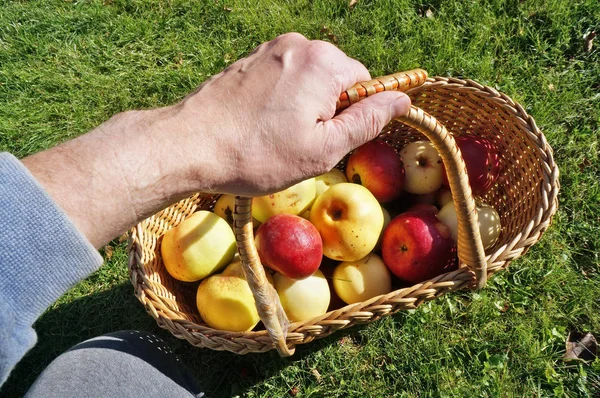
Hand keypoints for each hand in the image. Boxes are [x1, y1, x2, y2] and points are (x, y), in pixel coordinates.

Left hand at [148, 32, 410, 195]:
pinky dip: (280, 100)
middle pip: (336, 77)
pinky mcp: (249, 59)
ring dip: (302, 106)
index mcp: (323, 63)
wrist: (189, 145)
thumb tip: (402, 100)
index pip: (365, 83)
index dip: (352, 116)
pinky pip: (282, 77)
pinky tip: (259, 124)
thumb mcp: (323, 148)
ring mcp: (270, 49)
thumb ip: (367, 120)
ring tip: (275, 136)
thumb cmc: (258, 154)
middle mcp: (299, 45)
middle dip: (327, 109)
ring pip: (307, 79)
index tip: (327, 139)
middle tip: (299, 143)